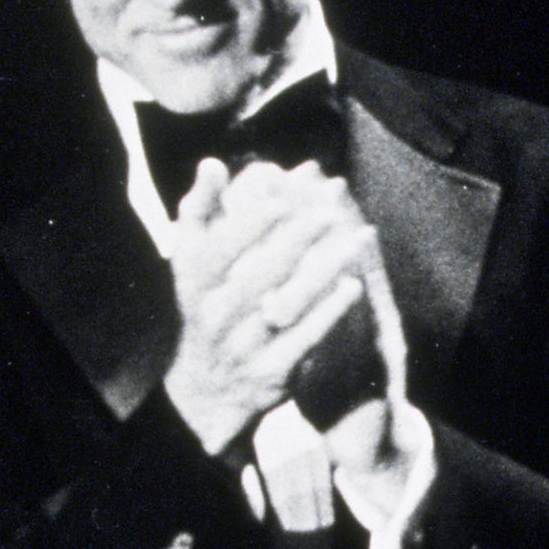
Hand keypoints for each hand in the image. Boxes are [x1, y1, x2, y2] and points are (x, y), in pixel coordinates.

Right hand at [160, 160, 376, 453]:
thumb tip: (213, 162)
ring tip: (356, 240)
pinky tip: (353, 285)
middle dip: (296, 240)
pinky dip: (328, 311)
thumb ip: (202, 210)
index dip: (252, 223)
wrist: (208, 386)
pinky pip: (304, 338)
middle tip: (332, 211)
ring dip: (324, 270)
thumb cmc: (207, 302)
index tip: (283, 198)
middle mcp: (215, 314)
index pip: (221, 247)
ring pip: (286, 304)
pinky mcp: (272, 371)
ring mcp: (244, 345)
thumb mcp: (193, 260)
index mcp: (194, 282)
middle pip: (259, 273)